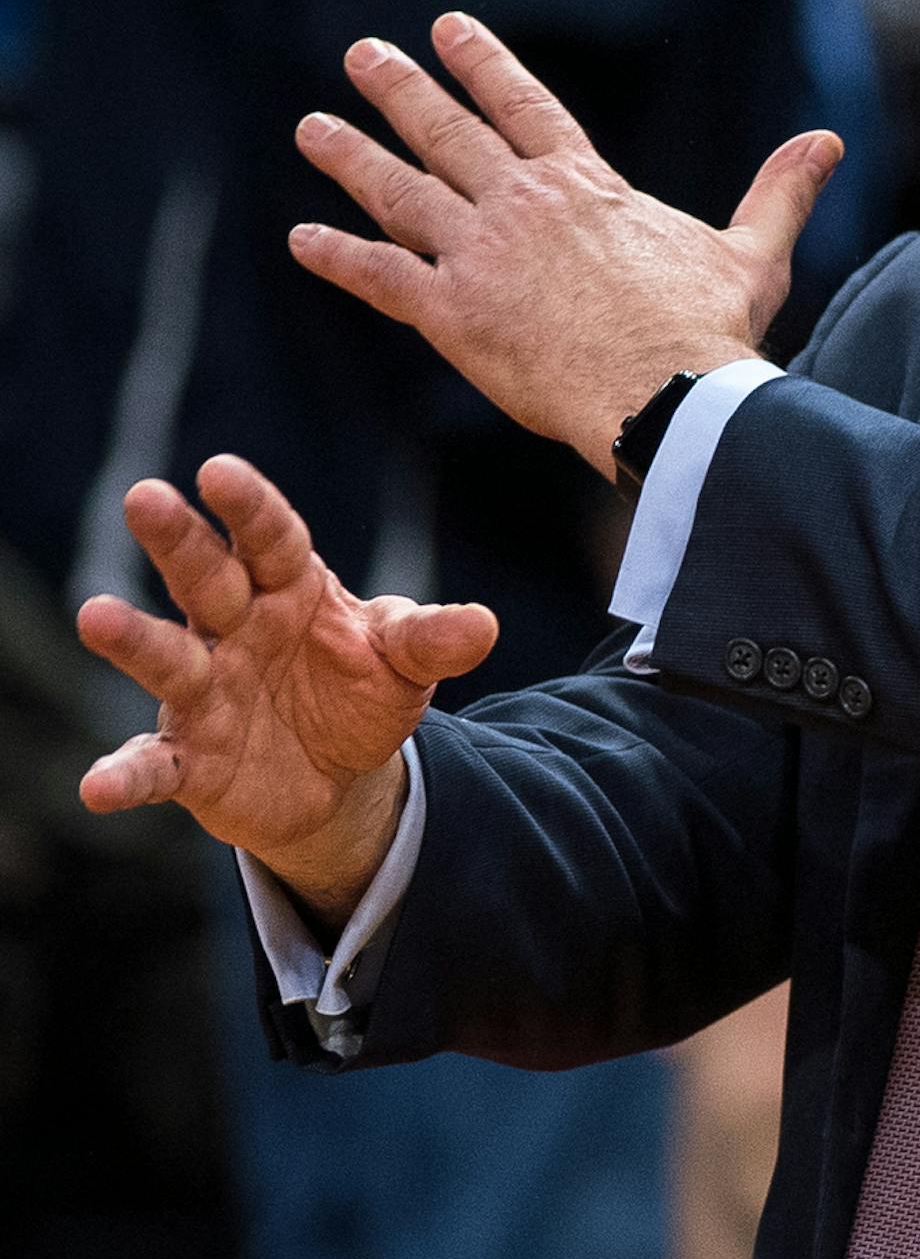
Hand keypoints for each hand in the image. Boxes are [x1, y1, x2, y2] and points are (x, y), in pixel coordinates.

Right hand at [76, 455, 496, 921]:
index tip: (220, 471)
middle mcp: (233, 628)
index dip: (248, 506)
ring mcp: (205, 692)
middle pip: (205, 577)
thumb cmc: (360, 691)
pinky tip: (98, 787)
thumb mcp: (406, 663)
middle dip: (177, 540)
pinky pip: (152, 765)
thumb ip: (433, 639)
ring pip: (166, 659)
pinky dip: (125, 775)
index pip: (268, 537)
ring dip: (133, 640)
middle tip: (146, 497)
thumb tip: (484, 625)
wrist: (340, 775)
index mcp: (287, 588)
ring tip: (97, 616)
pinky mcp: (189, 758)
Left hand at [288, 13, 841, 473]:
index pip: (524, 106)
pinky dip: (339, 256)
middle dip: (400, 90)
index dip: (482, 63)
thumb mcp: (752, 253)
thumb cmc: (711, 332)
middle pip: (449, 132)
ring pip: (402, 191)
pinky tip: (301, 238)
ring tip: (312, 127)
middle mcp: (524, 205)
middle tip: (362, 54)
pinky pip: (382, 278)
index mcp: (587, 187)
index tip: (446, 28)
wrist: (670, 395)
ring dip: (352, 156)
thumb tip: (827, 142)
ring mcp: (483, 255)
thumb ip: (778, 193)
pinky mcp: (455, 314)